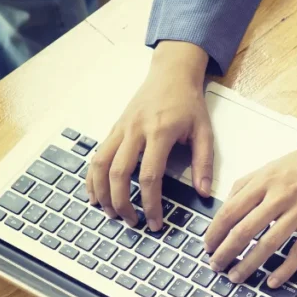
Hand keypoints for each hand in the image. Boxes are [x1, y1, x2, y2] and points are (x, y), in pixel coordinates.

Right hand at [88, 41, 212, 230]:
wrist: (170, 73)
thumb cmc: (188, 103)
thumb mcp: (204, 131)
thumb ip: (204, 163)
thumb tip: (203, 193)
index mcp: (159, 133)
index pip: (149, 176)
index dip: (150, 203)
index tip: (155, 222)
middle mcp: (135, 131)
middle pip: (118, 173)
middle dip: (122, 203)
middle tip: (132, 223)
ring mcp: (120, 128)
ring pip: (100, 164)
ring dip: (102, 192)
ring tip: (110, 213)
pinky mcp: (113, 128)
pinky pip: (96, 155)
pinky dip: (92, 176)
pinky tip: (95, 193)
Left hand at [204, 135, 296, 287]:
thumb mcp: (276, 164)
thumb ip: (250, 183)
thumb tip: (228, 206)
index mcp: (266, 180)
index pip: (231, 210)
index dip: (215, 231)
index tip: (208, 245)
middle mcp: (281, 195)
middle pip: (244, 230)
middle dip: (226, 252)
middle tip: (216, 266)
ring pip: (268, 244)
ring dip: (248, 264)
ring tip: (237, 277)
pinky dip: (284, 269)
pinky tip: (272, 281)